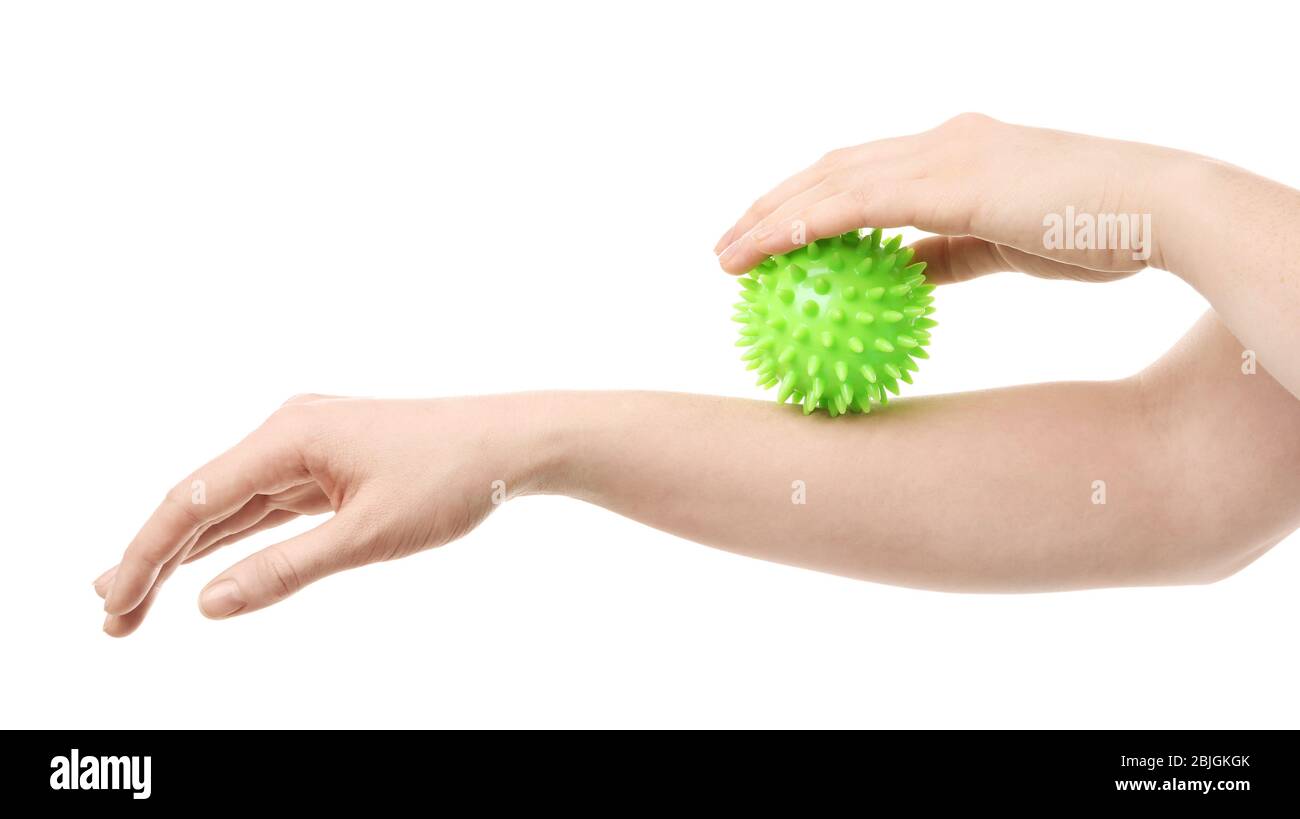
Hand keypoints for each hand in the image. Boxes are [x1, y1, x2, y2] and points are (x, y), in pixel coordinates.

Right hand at [95, 394, 550, 635]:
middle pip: (201, 499)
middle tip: (113, 618)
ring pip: (230, 503)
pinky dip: (230, 536)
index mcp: (289, 436)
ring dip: (185, 550)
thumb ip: (286, 569)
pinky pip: (265, 502)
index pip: (193, 499)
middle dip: (153, 558)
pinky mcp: (329, 462)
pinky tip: (200, 561)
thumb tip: (209, 604)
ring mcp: (308, 445)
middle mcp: (288, 432)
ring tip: (136, 597)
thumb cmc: (451, 479)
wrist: (513, 442)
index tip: (114, 602)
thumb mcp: (367, 536)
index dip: (146, 554)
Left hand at [714, 113, 1195, 282]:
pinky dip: (805, 224)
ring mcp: (942, 154)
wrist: (1156, 210)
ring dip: (771, 217)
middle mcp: (940, 143)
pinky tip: (769, 251)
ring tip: (729, 257)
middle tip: (729, 246)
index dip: (810, 201)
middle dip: (772, 205)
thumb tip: (903, 275)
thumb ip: (949, 256)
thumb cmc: (1099, 233)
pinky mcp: (948, 178)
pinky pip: (856, 202)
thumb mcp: (1007, 248)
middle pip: (831, 169)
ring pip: (830, 181)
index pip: (863, 173)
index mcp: (956, 153)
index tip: (773, 239)